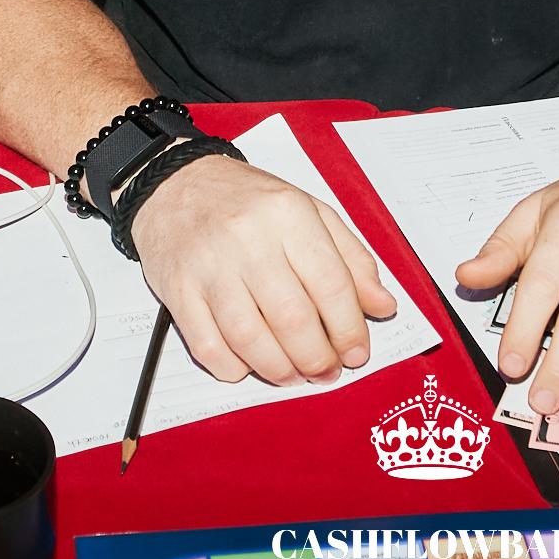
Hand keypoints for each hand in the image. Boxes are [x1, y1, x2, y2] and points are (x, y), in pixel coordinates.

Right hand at [129, 154, 397, 384]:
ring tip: (294, 375)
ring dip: (279, 371)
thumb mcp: (310, 211)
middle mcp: (248, 238)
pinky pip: (207, 347)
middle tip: (326, 371)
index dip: (350, 328)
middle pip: (292, 318)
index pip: (331, 283)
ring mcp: (209, 266)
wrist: (176, 183)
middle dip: (317, 358)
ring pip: (250, 340)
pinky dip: (233, 368)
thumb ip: (351, 258)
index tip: (357, 353)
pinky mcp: (177, 290)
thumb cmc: (249, 201)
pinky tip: (249, 365)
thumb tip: (383, 307)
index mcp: (289, 213)